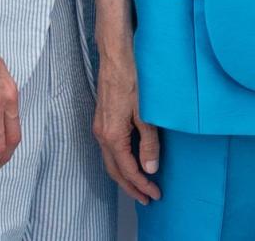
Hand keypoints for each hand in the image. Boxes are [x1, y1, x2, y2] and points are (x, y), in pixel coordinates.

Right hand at [94, 41, 161, 204]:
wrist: (115, 56)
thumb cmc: (131, 79)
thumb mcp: (144, 113)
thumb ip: (148, 142)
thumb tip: (150, 168)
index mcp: (112, 136)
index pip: (127, 170)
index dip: (142, 184)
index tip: (155, 194)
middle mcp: (101, 134)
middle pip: (114, 171)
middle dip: (130, 187)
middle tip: (147, 198)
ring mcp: (99, 126)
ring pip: (110, 160)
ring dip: (124, 175)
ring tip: (139, 185)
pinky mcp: (102, 119)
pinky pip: (109, 149)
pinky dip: (119, 161)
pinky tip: (129, 160)